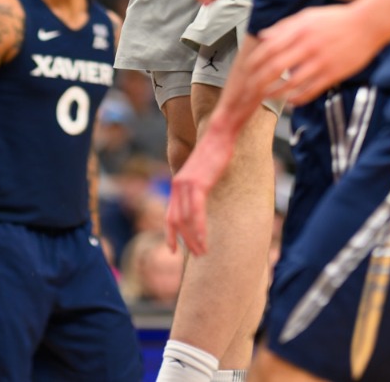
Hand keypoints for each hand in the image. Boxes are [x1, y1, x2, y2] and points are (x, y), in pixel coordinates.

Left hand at [166, 117, 237, 254]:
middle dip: (185, 241)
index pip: (170, 215)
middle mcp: (178, 185)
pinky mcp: (197, 184)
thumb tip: (204, 198)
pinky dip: (199, 229)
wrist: (219, 133)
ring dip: (193, 239)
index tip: (173, 250)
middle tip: (196, 255)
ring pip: (185, 220)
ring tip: (202, 253)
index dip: (170, 234)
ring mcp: (185, 185)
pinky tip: (204, 241)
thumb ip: (200, 187)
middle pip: (176, 221)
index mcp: (178, 184)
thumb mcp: (204, 173)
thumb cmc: (216, 151)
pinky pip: (195, 213)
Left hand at [239, 4, 381, 107]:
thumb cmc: (337, 19)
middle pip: (274, 68)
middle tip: (250, 89)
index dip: (254, 63)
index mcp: (299, 30)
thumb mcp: (308, 16)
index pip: (268, 49)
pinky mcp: (333, 74)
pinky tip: (290, 101)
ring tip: (266, 97)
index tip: (247, 71)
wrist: (367, 24)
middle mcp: (307, 46)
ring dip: (275, 93)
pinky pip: (310, 90)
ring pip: (291, 83)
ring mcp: (320, 61)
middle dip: (258, 81)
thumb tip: (263, 37)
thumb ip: (284, 27)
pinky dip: (297, 99)